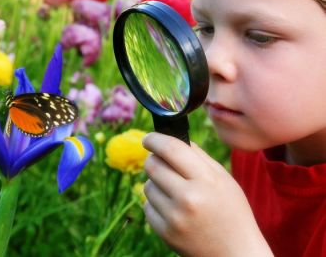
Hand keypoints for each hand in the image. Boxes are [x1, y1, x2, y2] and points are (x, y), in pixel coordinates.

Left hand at [142, 132, 272, 256]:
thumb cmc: (232, 211)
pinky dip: (156, 203)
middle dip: (154, 159)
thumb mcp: (223, 178)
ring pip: (147, 185)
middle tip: (161, 161)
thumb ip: (198, 156)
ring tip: (174, 190)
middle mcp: (188, 198)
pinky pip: (147, 206)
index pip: (171, 149)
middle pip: (153, 165)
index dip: (155, 139)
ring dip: (156, 182)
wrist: (235, 254)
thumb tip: (172, 138)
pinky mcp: (165, 233)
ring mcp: (175, 218)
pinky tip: (172, 207)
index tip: (149, 138)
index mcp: (205, 180)